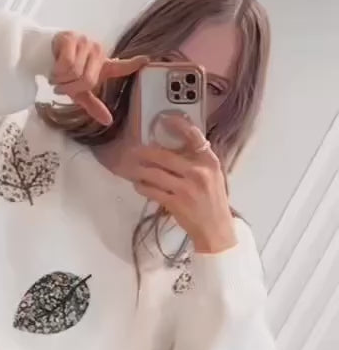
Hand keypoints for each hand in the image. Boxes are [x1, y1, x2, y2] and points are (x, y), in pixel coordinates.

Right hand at [51, 32, 146, 125]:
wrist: (45, 54)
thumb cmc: (65, 74)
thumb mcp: (79, 93)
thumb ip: (94, 106)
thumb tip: (108, 121)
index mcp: (103, 65)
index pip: (121, 66)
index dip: (133, 63)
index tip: (146, 60)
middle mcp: (98, 52)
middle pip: (88, 80)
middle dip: (70, 88)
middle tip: (61, 87)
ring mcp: (85, 43)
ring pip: (75, 72)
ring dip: (61, 80)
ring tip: (56, 77)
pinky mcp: (71, 38)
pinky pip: (66, 63)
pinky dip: (57, 71)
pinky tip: (53, 69)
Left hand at [127, 114, 236, 253]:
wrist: (216, 229)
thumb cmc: (213, 202)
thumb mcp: (213, 176)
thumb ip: (198, 160)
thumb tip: (177, 145)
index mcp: (210, 162)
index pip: (194, 136)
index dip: (177, 125)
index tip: (164, 119)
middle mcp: (198, 172)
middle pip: (165, 156)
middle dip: (145, 153)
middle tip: (134, 150)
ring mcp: (186, 189)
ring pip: (154, 174)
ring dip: (140, 170)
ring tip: (132, 168)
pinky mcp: (175, 203)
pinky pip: (152, 191)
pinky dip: (142, 187)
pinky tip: (139, 185)